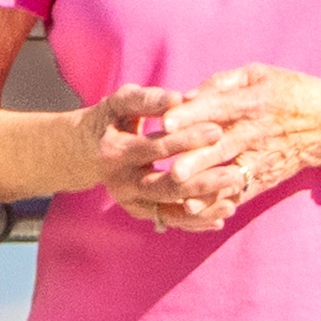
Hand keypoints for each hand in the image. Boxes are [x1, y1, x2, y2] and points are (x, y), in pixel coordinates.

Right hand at [90, 85, 243, 237]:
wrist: (86, 150)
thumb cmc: (110, 119)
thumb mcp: (121, 103)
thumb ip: (147, 100)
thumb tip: (178, 99)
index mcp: (115, 153)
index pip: (156, 148)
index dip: (187, 140)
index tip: (217, 130)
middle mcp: (120, 183)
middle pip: (165, 186)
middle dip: (201, 182)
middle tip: (234, 174)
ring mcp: (129, 202)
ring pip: (169, 210)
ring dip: (202, 209)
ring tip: (234, 201)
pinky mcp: (140, 212)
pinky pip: (170, 220)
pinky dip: (195, 222)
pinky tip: (222, 218)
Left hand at [163, 65, 320, 206]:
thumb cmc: (290, 91)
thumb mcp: (258, 74)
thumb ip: (220, 83)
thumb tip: (185, 96)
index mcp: (253, 101)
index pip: (218, 108)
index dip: (192, 114)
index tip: (166, 121)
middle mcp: (256, 132)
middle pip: (222, 147)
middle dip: (197, 159)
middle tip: (174, 171)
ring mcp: (262, 159)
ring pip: (230, 175)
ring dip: (207, 187)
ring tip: (183, 197)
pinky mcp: (266, 178)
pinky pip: (242, 193)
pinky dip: (222, 203)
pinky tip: (199, 211)